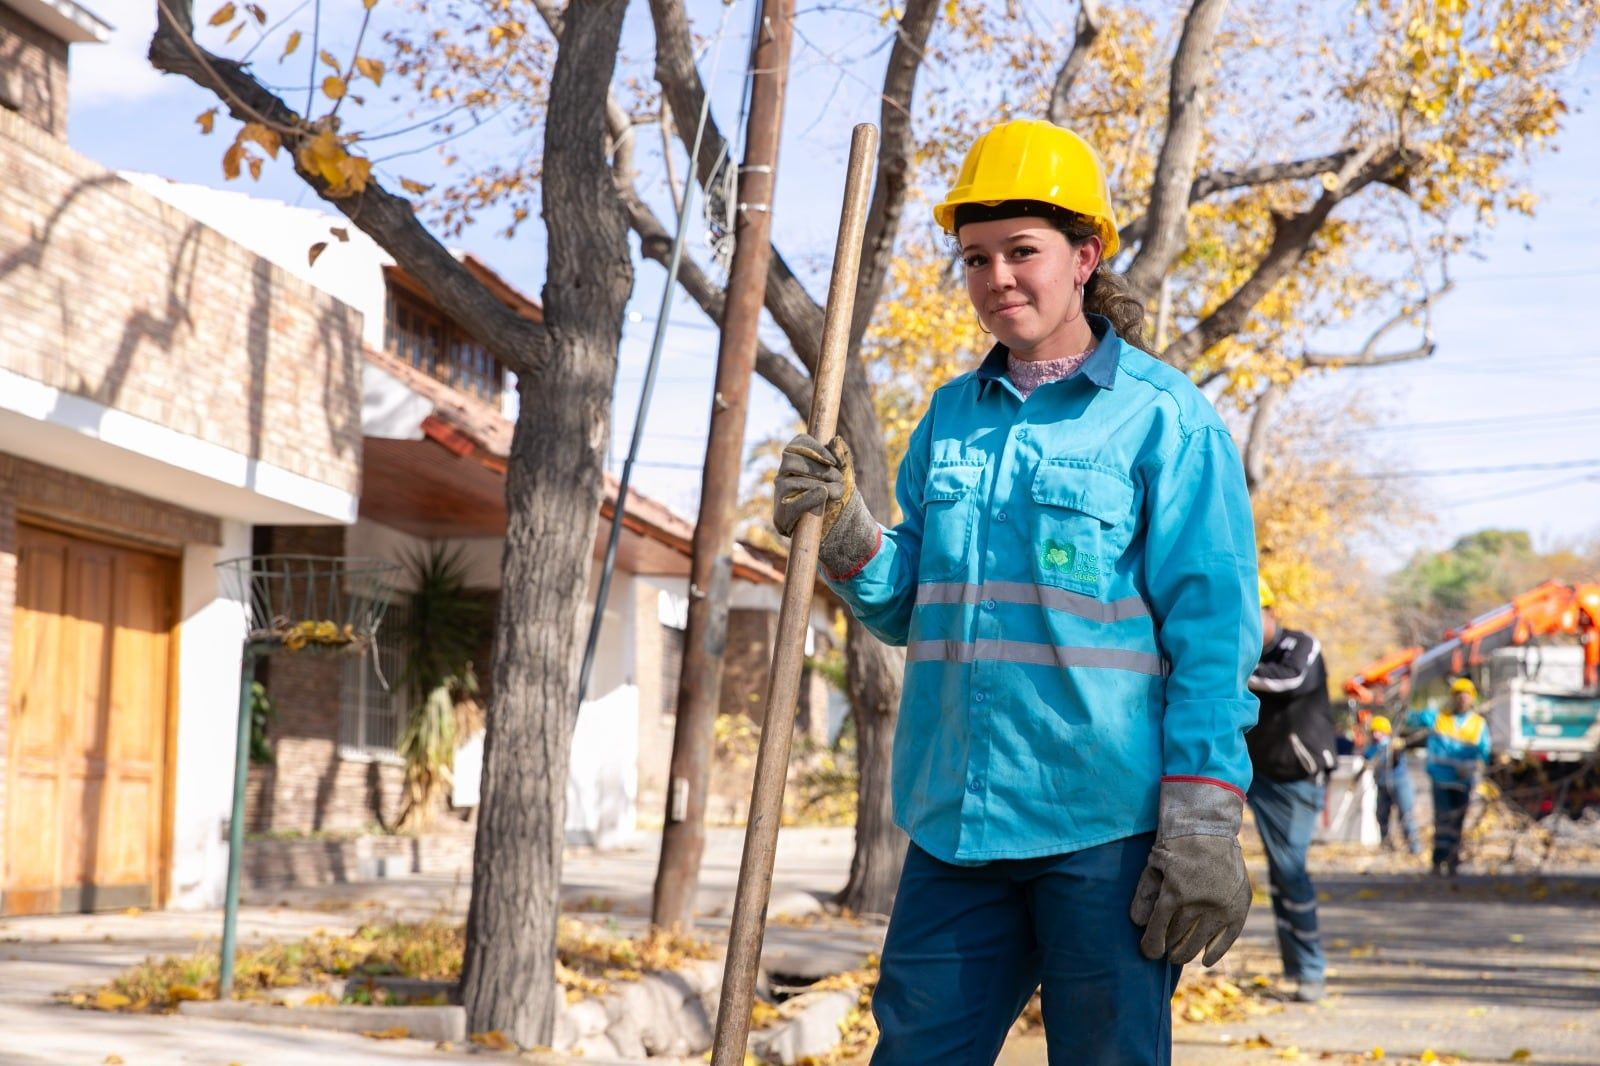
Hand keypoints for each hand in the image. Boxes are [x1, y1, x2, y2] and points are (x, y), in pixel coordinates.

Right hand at [772, 433, 879, 578]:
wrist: (834, 528)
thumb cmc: (835, 495)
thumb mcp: (843, 474)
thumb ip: (841, 457)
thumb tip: (836, 440)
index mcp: (796, 462)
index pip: (797, 443)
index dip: (814, 448)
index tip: (833, 461)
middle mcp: (783, 476)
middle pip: (791, 460)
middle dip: (818, 469)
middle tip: (839, 480)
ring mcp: (779, 495)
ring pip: (791, 482)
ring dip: (818, 484)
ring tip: (837, 492)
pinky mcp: (781, 516)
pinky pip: (792, 504)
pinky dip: (809, 498)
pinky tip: (823, 495)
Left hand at [1130, 782, 1251, 966]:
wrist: (1209, 829)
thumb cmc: (1175, 847)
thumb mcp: (1153, 866)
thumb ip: (1144, 894)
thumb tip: (1137, 924)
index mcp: (1174, 894)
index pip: (1158, 930)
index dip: (1152, 945)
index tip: (1149, 953)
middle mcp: (1198, 904)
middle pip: (1178, 937)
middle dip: (1169, 947)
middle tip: (1165, 952)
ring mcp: (1220, 907)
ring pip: (1200, 941)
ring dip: (1187, 952)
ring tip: (1179, 957)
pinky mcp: (1237, 908)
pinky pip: (1227, 938)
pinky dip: (1215, 952)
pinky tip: (1205, 961)